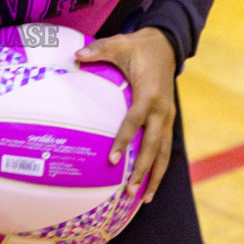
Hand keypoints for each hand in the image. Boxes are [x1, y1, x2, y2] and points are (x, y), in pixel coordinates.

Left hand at [75, 28, 176, 203]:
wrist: (166, 45)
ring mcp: (168, 116)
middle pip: (154, 145)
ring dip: (155, 176)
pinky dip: (159, 166)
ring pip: (164, 152)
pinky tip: (150, 184)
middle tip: (129, 190)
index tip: (113, 159)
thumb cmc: (138, 47)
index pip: (136, 121)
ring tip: (145, 199)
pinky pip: (165, 147)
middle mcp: (163, 109)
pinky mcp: (168, 120)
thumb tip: (76, 56)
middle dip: (143, 170)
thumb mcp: (118, 44)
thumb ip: (98, 50)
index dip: (124, 140)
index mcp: (149, 93)